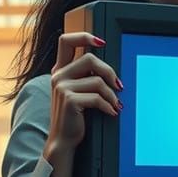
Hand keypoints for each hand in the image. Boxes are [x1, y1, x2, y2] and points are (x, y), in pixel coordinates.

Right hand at [45, 31, 121, 161]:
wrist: (63, 140)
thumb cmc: (75, 116)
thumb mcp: (78, 92)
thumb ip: (86, 77)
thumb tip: (110, 71)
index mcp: (60, 70)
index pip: (65, 40)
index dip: (84, 36)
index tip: (102, 42)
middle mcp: (58, 75)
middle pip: (89, 58)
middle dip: (109, 71)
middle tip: (119, 86)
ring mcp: (61, 87)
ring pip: (97, 80)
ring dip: (111, 95)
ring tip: (115, 104)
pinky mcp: (68, 99)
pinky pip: (97, 98)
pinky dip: (108, 106)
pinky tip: (112, 112)